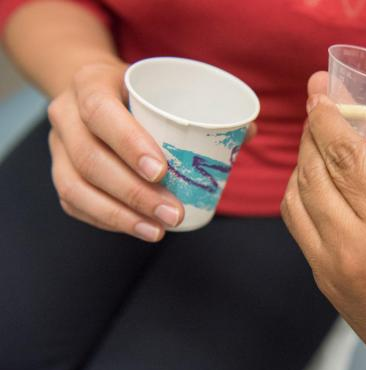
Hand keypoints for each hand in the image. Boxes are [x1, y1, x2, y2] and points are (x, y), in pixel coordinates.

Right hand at [47, 60, 256, 241]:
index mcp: (89, 83)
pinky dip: (106, 220)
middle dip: (134, 193)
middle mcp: (65, 114)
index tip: (162, 172)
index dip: (128, 143)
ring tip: (158, 230)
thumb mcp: (160, 85)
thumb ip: (201, 106)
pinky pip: (73, 203)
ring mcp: (57, 146)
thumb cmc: (136, 92)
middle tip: (174, 214)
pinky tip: (138, 228)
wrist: (91, 90)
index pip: (101, 112)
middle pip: (90, 158)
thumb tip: (248, 130)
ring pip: (76, 187)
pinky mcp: (58, 171)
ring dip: (120, 215)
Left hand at [282, 95, 365, 368]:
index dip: (330, 116)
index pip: (348, 154)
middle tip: (315, 109)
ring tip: (315, 143)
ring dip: (302, 162)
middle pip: (315, 170)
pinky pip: (298, 225)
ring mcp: (332, 266)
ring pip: (297, 196)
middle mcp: (356, 244)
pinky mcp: (323, 281)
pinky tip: (313, 183)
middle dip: (312, 132)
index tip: (322, 93)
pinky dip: (299, 195)